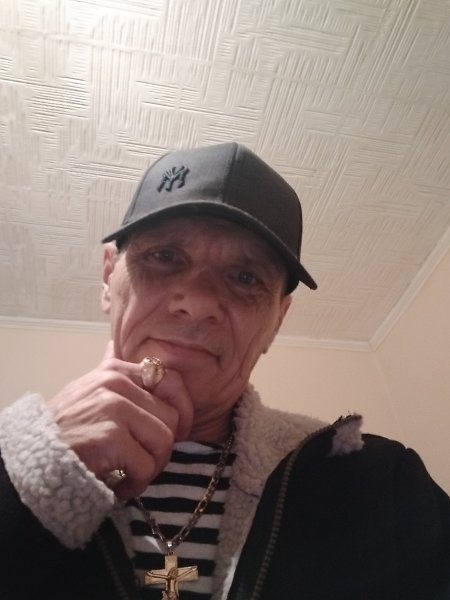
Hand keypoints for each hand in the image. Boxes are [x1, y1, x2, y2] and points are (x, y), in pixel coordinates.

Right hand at [46, 342, 193, 499]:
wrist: (32, 457)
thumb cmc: (66, 429)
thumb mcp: (86, 389)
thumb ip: (108, 370)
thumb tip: (112, 344)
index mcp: (116, 370)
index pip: (172, 381)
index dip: (182, 411)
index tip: (176, 432)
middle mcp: (116, 384)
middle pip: (171, 417)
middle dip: (162, 447)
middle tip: (144, 462)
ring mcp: (113, 408)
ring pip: (163, 441)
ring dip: (151, 467)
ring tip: (131, 475)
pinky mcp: (110, 437)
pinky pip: (147, 465)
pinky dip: (137, 483)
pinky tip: (120, 486)